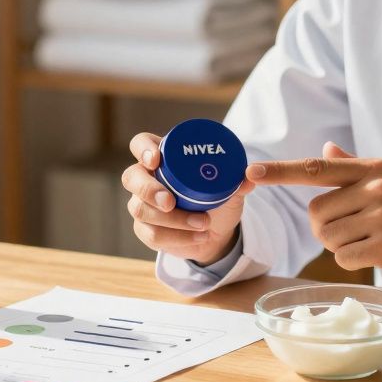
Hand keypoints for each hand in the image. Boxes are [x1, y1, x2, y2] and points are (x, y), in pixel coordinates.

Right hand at [121, 132, 254, 265]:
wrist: (215, 231)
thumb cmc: (217, 199)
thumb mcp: (231, 188)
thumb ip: (238, 181)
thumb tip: (250, 177)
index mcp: (163, 158)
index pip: (141, 144)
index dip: (143, 149)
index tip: (156, 159)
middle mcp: (146, 178)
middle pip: (131, 177)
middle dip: (148, 190)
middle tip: (170, 202)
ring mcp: (142, 204)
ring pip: (141, 209)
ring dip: (173, 219)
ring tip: (203, 223)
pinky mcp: (145, 229)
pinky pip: (151, 234)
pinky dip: (177, 238)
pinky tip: (198, 237)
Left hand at [246, 142, 381, 290]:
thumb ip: (354, 168)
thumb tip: (325, 151)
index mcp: (373, 169)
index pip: (315, 169)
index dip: (279, 172)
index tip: (250, 173)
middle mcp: (375, 187)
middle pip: (316, 213)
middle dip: (329, 229)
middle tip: (362, 231)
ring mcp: (381, 215)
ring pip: (328, 238)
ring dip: (343, 247)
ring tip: (374, 242)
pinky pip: (343, 258)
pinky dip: (355, 263)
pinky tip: (380, 256)